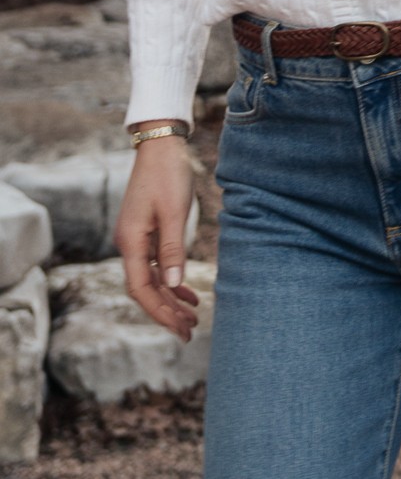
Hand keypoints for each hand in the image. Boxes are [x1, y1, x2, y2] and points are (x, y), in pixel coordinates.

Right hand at [114, 130, 200, 340]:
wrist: (161, 146)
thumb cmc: (168, 175)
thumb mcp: (173, 211)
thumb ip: (172, 248)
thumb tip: (171, 285)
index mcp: (131, 241)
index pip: (140, 289)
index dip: (158, 311)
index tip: (178, 328)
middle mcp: (129, 244)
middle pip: (145, 289)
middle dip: (166, 312)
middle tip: (189, 332)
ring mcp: (137, 238)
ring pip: (151, 279)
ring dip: (170, 299)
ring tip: (192, 317)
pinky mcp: (147, 232)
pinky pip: (156, 265)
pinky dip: (170, 280)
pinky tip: (186, 291)